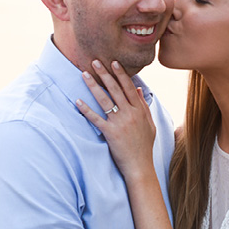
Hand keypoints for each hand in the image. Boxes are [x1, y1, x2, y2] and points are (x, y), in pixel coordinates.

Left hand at [75, 60, 155, 179]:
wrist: (140, 166)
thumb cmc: (144, 146)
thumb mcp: (150, 124)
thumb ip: (144, 106)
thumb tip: (138, 89)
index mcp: (140, 110)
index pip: (129, 87)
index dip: (121, 74)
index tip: (113, 63)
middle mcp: (130, 114)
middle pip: (115, 89)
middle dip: (105, 74)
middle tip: (95, 61)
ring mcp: (120, 123)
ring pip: (105, 100)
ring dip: (94, 86)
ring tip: (85, 74)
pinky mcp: (110, 133)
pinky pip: (96, 119)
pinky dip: (86, 110)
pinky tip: (78, 101)